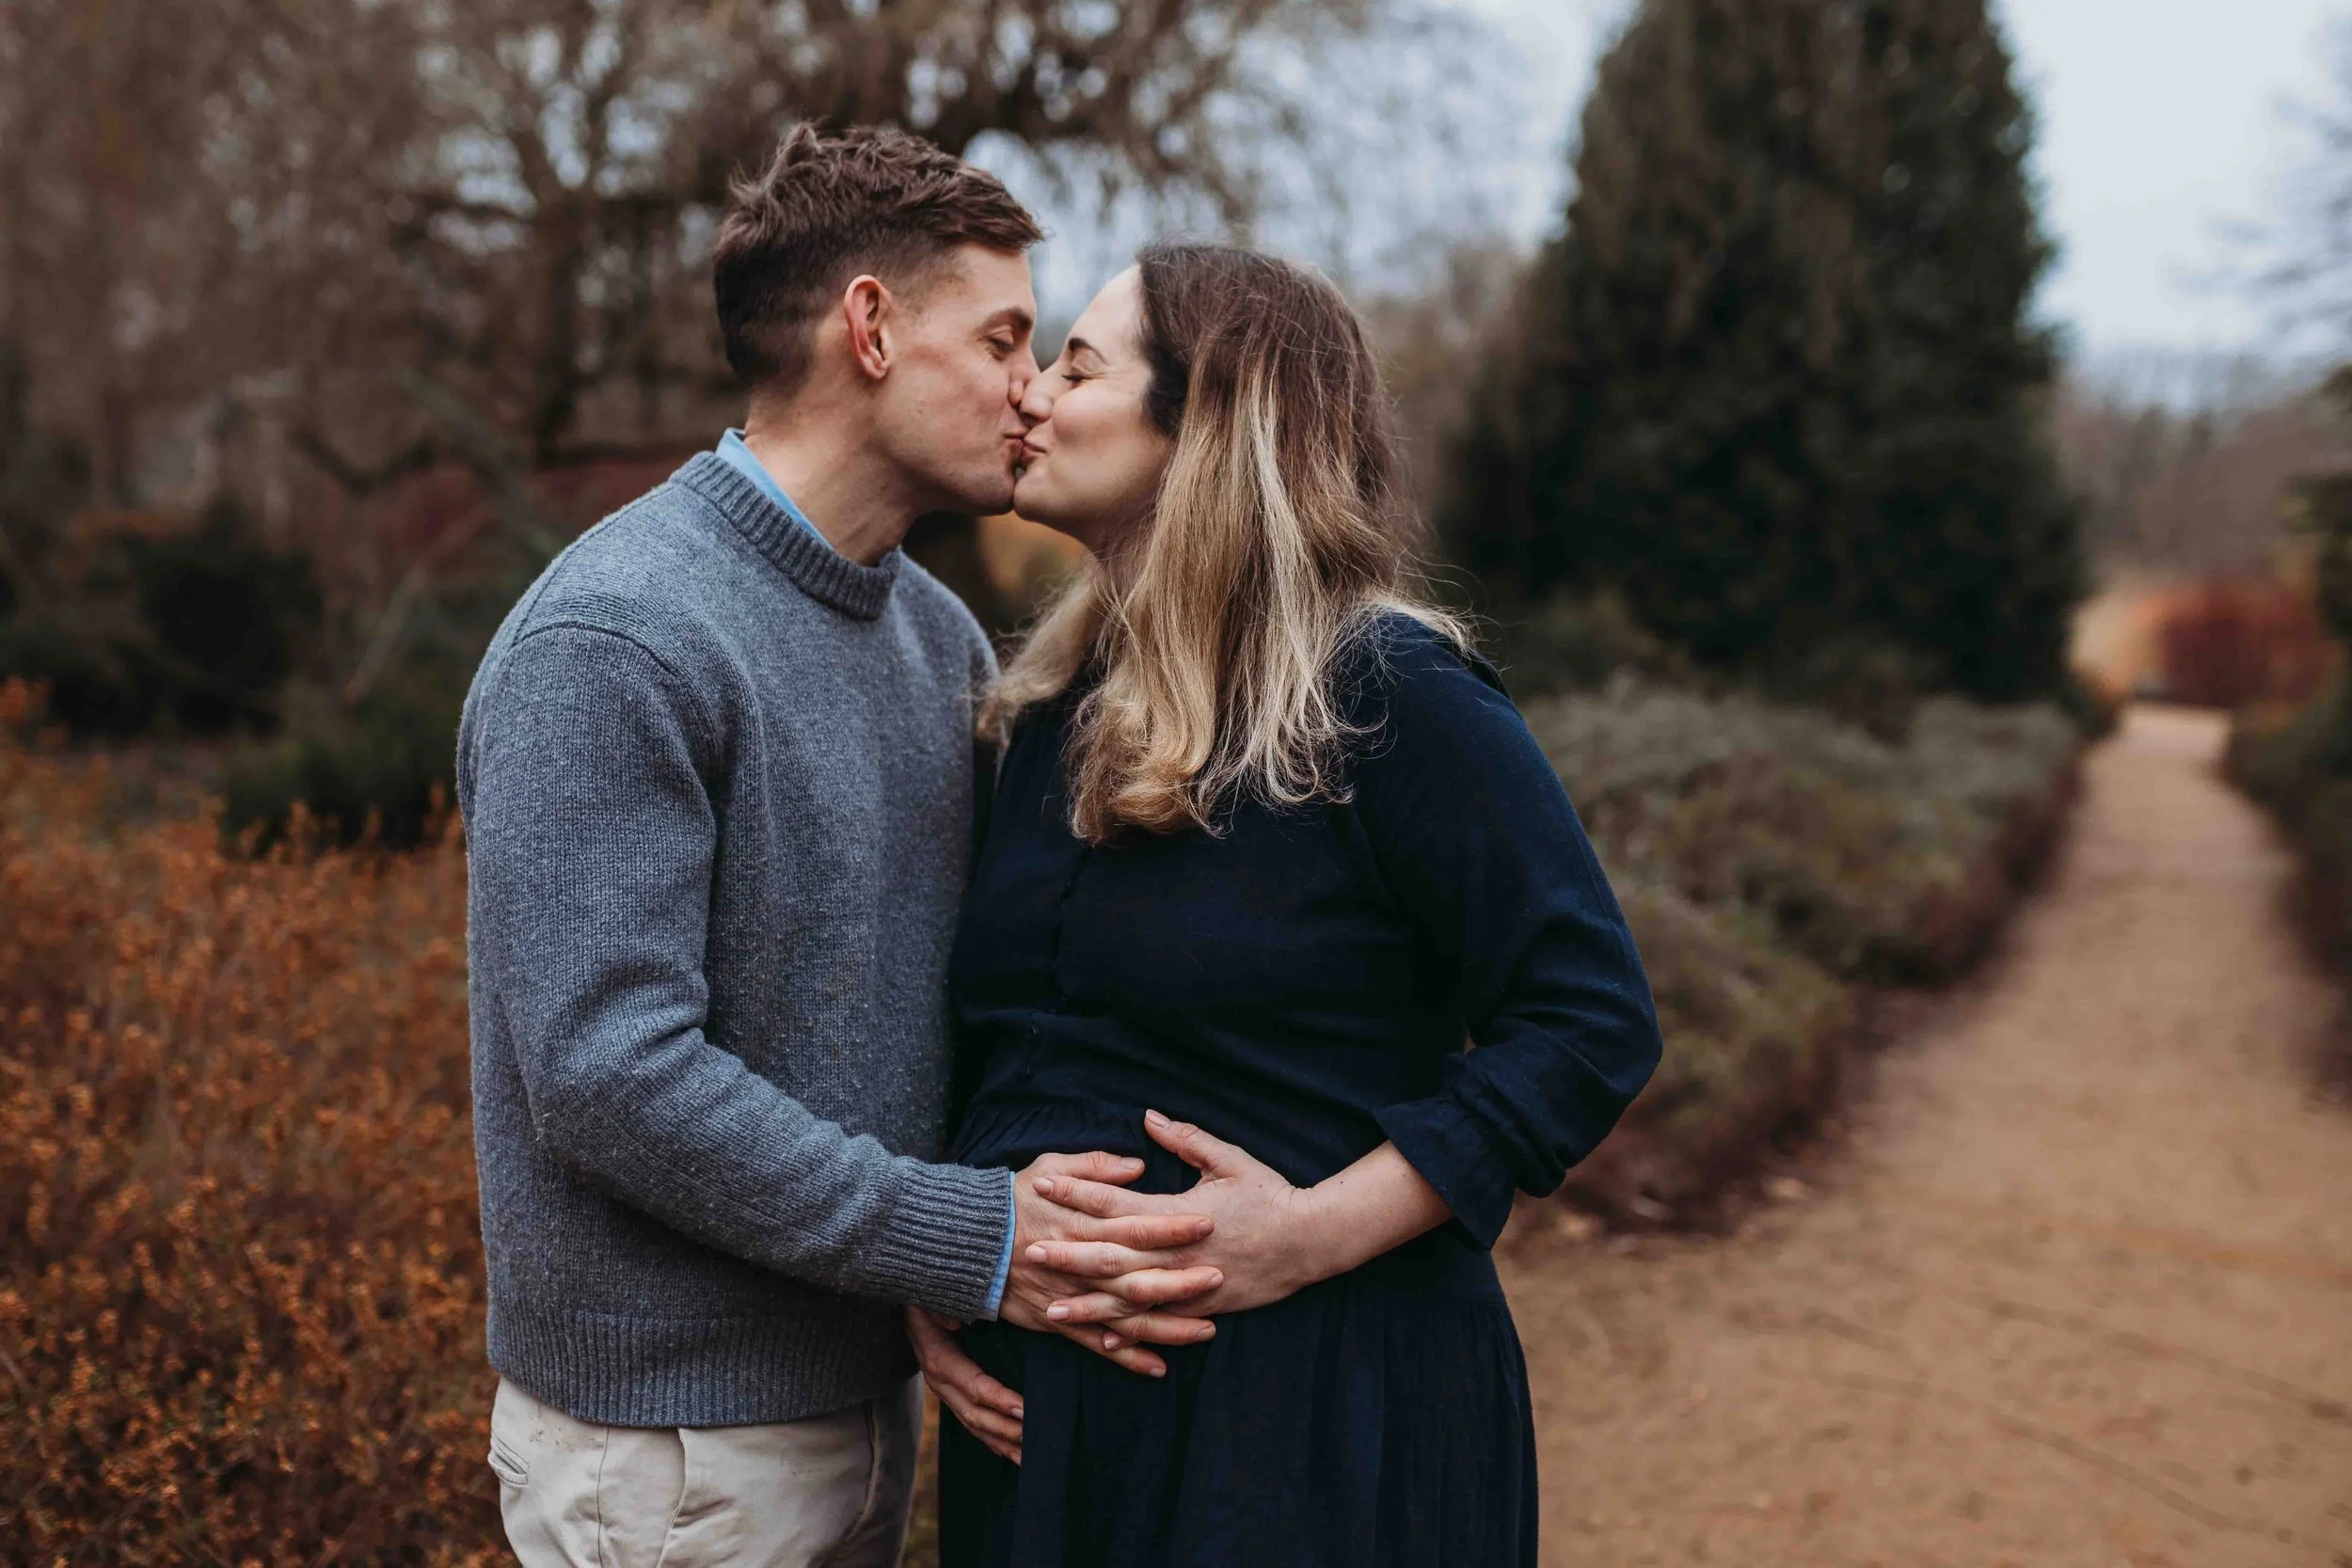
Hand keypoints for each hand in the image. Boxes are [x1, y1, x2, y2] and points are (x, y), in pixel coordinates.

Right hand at [908, 1306, 1022, 1464]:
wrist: (907, 1304)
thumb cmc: (927, 1296)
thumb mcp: (930, 1297)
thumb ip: (942, 1308)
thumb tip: (955, 1322)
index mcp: (939, 1360)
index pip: (973, 1386)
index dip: (999, 1399)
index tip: (1025, 1409)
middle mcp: (940, 1383)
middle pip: (975, 1415)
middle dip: (1006, 1429)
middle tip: (1037, 1439)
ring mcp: (945, 1392)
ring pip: (975, 1425)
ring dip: (1003, 1442)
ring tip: (1032, 1457)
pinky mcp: (952, 1395)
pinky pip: (973, 1422)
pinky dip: (994, 1439)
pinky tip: (1014, 1452)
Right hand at [1000, 1150, 1223, 1375]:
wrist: (964, 1242)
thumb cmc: (1012, 1198)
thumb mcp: (1050, 1166)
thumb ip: (1095, 1166)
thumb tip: (1138, 1165)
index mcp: (1081, 1223)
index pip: (1135, 1224)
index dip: (1170, 1226)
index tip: (1206, 1222)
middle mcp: (1080, 1263)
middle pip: (1138, 1275)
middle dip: (1181, 1279)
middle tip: (1219, 1278)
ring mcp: (1071, 1296)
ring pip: (1126, 1317)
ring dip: (1167, 1326)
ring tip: (1207, 1331)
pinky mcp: (1058, 1320)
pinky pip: (1097, 1343)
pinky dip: (1127, 1358)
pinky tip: (1159, 1367)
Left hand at [1035, 1119, 1454, 1346]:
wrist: (1312, 1240)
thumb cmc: (1270, 1193)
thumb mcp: (1229, 1159)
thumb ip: (1186, 1139)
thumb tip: (1148, 1117)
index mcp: (1179, 1212)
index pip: (1117, 1202)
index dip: (1077, 1193)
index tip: (1043, 1185)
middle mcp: (1179, 1252)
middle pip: (1113, 1255)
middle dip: (1068, 1254)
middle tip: (1027, 1251)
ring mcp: (1191, 1283)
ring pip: (1130, 1298)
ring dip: (1089, 1303)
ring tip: (1051, 1308)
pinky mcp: (1204, 1305)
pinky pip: (1161, 1323)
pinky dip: (1130, 1332)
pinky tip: (1102, 1340)